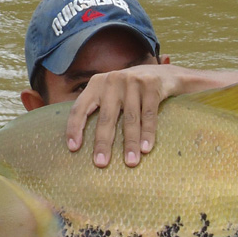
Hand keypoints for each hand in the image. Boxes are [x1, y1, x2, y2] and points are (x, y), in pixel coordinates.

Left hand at [65, 64, 179, 167]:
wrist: (165, 73)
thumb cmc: (132, 90)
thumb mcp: (112, 92)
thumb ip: (99, 107)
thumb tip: (82, 141)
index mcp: (96, 84)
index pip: (80, 107)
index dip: (74, 127)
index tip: (73, 148)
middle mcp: (112, 80)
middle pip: (106, 117)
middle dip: (103, 142)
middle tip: (101, 163)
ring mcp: (132, 81)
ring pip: (129, 119)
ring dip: (130, 143)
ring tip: (130, 162)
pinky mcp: (151, 85)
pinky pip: (148, 115)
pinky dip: (147, 133)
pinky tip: (146, 149)